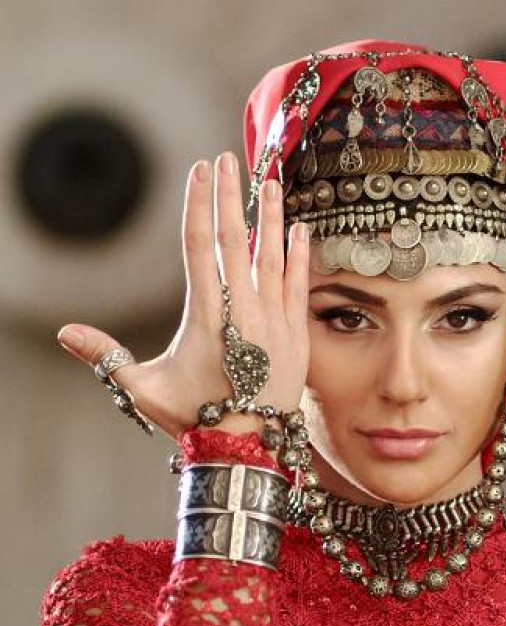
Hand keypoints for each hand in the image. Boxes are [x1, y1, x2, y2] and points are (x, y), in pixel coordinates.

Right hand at [57, 152, 309, 439]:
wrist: (247, 446)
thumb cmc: (193, 417)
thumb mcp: (144, 388)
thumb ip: (106, 357)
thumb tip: (64, 334)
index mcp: (207, 314)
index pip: (200, 246)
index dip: (198, 205)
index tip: (199, 171)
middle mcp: (244, 309)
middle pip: (236, 239)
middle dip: (230, 196)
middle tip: (228, 158)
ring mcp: (275, 318)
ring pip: (273, 255)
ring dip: (271, 216)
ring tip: (269, 181)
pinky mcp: (297, 332)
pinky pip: (299, 284)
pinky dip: (300, 254)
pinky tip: (300, 228)